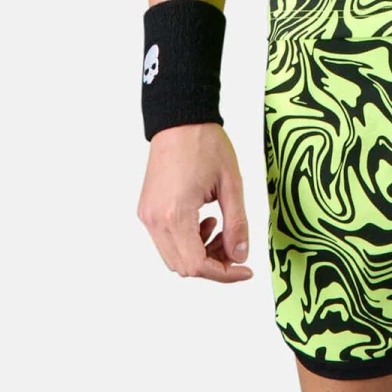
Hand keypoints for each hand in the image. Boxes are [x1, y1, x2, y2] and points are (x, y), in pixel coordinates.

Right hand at [137, 121, 252, 282]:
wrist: (180, 118)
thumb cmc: (205, 144)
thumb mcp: (231, 183)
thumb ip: (237, 224)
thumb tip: (241, 256)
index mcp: (175, 214)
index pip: (197, 265)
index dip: (223, 273)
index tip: (245, 269)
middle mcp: (155, 220)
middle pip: (183, 267)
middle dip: (213, 263)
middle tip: (234, 245)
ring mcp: (147, 215)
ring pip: (173, 256)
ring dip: (199, 252)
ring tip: (219, 226)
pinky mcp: (146, 209)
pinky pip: (165, 240)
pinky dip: (186, 240)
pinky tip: (203, 219)